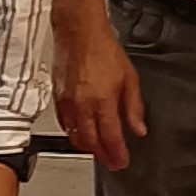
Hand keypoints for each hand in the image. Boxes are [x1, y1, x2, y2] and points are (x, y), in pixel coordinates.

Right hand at [54, 16, 146, 169]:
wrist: (80, 33)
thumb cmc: (103, 50)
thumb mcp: (130, 78)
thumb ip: (134, 107)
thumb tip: (139, 128)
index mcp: (103, 101)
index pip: (111, 137)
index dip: (117, 154)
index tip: (122, 162)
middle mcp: (83, 105)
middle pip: (91, 142)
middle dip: (102, 155)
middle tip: (111, 161)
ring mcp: (67, 103)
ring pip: (75, 136)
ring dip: (87, 147)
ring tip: (98, 150)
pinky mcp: (57, 98)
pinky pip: (64, 124)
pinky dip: (73, 133)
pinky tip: (81, 133)